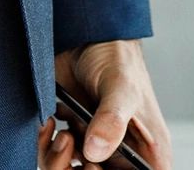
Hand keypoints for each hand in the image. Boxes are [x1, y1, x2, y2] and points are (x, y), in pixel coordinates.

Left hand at [39, 39, 169, 168]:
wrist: (85, 37)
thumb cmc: (117, 59)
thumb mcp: (121, 87)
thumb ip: (112, 119)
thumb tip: (95, 153)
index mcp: (148, 152)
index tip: (95, 167)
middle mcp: (122, 157)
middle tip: (74, 147)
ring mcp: (95, 150)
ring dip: (58, 164)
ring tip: (63, 134)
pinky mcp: (73, 141)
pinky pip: (53, 161)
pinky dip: (45, 148)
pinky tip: (49, 124)